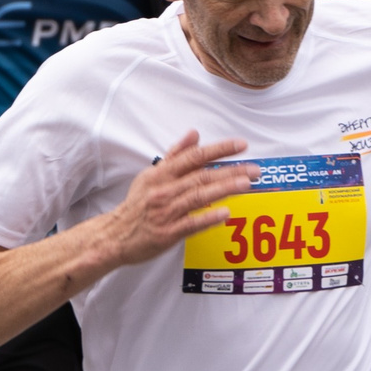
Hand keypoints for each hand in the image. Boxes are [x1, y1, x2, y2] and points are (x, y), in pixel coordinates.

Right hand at [94, 131, 258, 267]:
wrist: (115, 235)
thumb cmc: (137, 205)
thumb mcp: (151, 175)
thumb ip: (175, 155)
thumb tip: (194, 134)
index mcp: (162, 174)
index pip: (194, 156)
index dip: (219, 149)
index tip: (241, 145)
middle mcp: (164, 190)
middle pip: (201, 176)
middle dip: (230, 171)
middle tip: (255, 169)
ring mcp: (166, 212)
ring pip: (198, 197)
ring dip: (224, 189)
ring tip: (246, 184)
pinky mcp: (167, 233)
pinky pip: (191, 224)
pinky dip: (208, 218)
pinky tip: (225, 214)